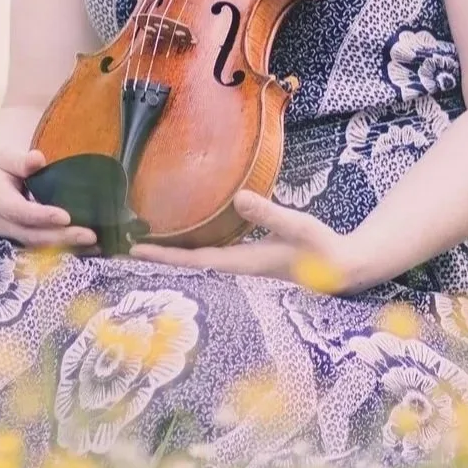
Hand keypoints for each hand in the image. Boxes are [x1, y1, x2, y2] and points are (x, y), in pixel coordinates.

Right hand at [0, 147, 95, 248]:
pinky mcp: (25, 240)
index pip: (19, 212)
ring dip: (68, 247)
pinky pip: (46, 249)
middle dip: (62, 237)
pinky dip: (67, 249)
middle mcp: (3, 223)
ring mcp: (14, 235)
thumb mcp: (4, 159)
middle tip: (90, 235)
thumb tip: (37, 159)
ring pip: (40, 246)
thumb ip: (20, 160)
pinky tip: (90, 248)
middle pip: (33, 235)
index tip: (65, 217)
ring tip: (95, 244)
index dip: (41, 216)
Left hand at [132, 191, 368, 292]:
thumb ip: (269, 214)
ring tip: (142, 247)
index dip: (163, 256)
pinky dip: (191, 252)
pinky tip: (183, 245)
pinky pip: (212, 259)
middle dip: (157, 259)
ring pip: (199, 264)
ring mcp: (244, 269)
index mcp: (244, 265)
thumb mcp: (299, 227)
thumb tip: (239, 197)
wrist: (345, 270)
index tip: (133, 250)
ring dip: (172, 257)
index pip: (194, 262)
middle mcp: (238, 270)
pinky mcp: (250, 263)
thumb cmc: (324, 249)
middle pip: (188, 267)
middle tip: (122, 249)